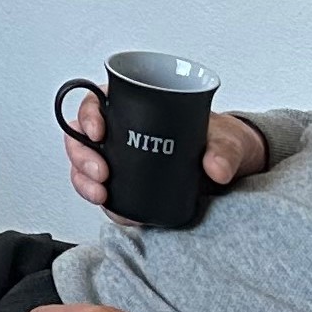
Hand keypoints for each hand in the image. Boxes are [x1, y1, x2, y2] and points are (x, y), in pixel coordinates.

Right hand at [67, 99, 266, 220]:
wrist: (230, 170)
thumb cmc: (221, 142)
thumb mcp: (228, 141)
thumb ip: (224, 152)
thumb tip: (216, 168)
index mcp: (133, 107)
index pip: (96, 103)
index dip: (88, 115)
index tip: (98, 132)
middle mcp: (119, 133)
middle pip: (81, 138)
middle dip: (81, 157)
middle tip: (100, 172)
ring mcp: (120, 161)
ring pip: (84, 167)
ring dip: (84, 181)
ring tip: (102, 194)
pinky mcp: (126, 188)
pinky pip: (103, 194)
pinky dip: (102, 203)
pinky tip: (112, 208)